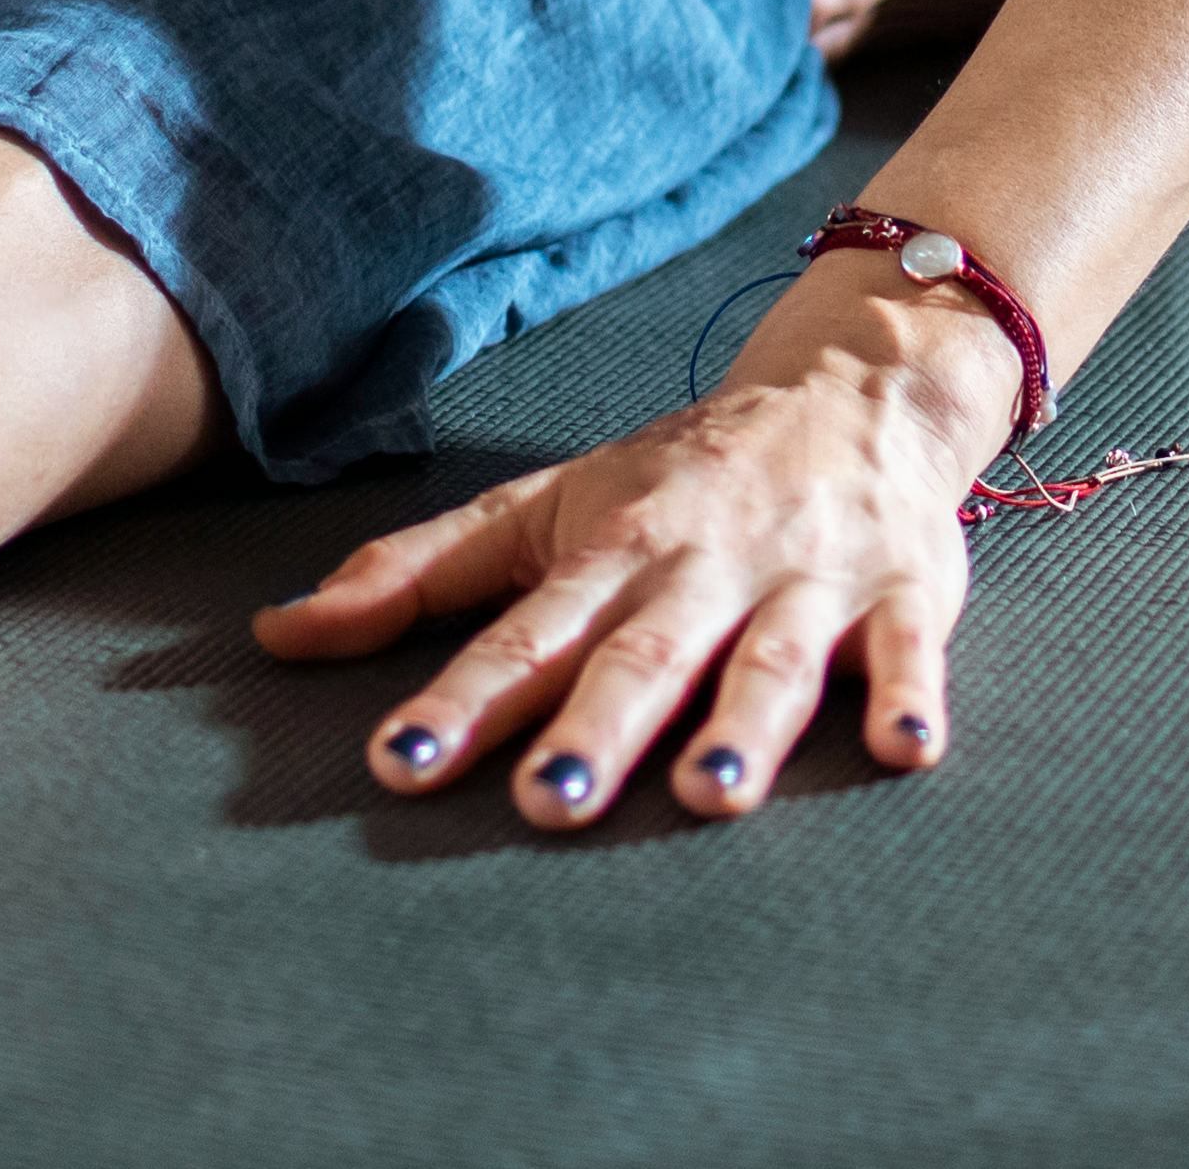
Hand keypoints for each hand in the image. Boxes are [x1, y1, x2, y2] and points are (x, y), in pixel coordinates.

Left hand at [249, 289, 1013, 822]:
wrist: (854, 387)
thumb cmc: (678, 475)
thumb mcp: (544, 507)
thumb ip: (418, 576)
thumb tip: (275, 634)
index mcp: (611, 550)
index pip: (523, 635)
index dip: (461, 698)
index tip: (399, 760)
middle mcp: (703, 566)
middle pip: (644, 654)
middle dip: (598, 725)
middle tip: (549, 802)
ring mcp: (807, 581)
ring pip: (773, 660)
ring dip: (745, 726)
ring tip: (710, 795)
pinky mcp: (904, 595)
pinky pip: (910, 651)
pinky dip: (912, 697)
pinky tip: (907, 748)